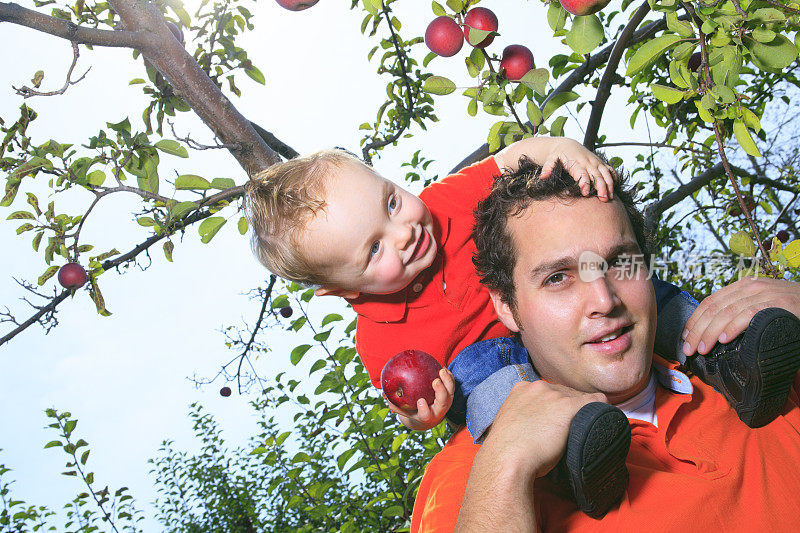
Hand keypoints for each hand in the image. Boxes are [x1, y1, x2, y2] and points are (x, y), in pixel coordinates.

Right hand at [385, 368, 454, 430]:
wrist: (429, 417)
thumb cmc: (413, 412)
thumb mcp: (404, 411)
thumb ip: (395, 404)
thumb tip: (384, 393)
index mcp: (427, 416)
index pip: (426, 414)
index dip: (424, 409)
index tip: (420, 401)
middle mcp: (439, 410)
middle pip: (443, 402)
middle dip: (441, 391)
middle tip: (435, 381)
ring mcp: (447, 403)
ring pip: (450, 392)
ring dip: (448, 381)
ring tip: (442, 370)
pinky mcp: (450, 395)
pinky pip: (452, 384)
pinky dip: (449, 376)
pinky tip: (443, 367)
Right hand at [479, 380, 606, 478]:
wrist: (508, 458)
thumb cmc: (507, 450)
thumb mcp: (509, 424)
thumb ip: (520, 417)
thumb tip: (530, 426)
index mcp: (521, 390)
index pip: (546, 392)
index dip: (554, 406)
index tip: (556, 420)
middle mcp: (537, 387)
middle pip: (563, 393)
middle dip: (567, 408)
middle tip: (568, 428)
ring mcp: (554, 395)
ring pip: (578, 398)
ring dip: (582, 411)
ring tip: (584, 427)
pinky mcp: (568, 406)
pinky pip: (595, 400)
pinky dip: (601, 407)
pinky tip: (604, 416)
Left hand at [539, 138, 615, 200]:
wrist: (566, 145)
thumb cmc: (558, 155)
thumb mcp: (550, 159)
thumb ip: (548, 167)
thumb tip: (543, 176)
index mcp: (576, 162)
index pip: (582, 173)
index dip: (585, 183)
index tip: (586, 193)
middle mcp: (587, 162)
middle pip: (597, 175)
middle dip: (601, 187)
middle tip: (603, 199)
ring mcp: (595, 162)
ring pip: (605, 173)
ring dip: (609, 184)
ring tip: (610, 197)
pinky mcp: (599, 163)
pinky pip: (609, 170)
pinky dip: (613, 177)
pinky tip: (614, 188)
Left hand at [682, 277, 799, 356]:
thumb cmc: (790, 310)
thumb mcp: (761, 306)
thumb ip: (741, 312)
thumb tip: (715, 332)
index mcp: (744, 286)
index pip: (710, 301)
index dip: (694, 320)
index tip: (685, 337)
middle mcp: (751, 287)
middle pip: (714, 308)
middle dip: (697, 330)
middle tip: (688, 349)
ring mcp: (764, 293)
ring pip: (726, 313)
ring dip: (709, 333)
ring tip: (701, 349)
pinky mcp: (777, 304)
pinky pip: (748, 315)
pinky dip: (732, 328)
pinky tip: (722, 340)